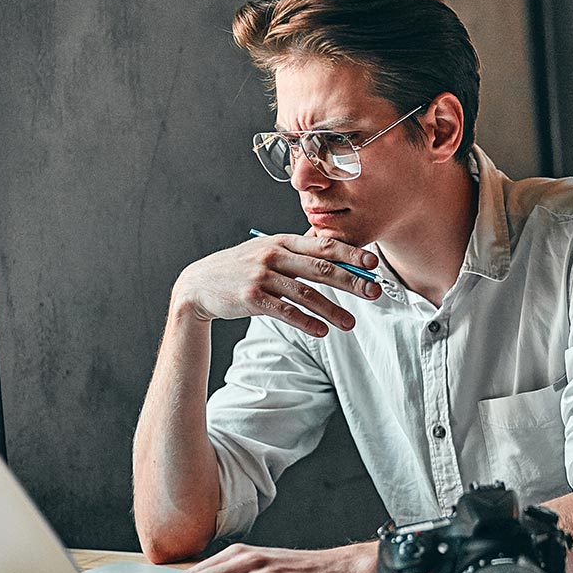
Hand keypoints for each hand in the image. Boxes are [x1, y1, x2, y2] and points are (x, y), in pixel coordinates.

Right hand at [173, 232, 381, 336]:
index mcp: (281, 241)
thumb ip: (297, 254)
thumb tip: (337, 259)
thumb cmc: (240, 269)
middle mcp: (273, 255)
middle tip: (373, 292)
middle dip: (351, 281)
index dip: (350, 253)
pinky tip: (321, 331)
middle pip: (321, 268)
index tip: (373, 263)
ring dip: (332, 310)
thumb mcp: (267, 252)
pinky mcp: (252, 298)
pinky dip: (305, 322)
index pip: (322, 245)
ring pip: (306, 294)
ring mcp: (261, 276)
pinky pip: (285, 311)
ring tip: (351, 323)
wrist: (198, 284)